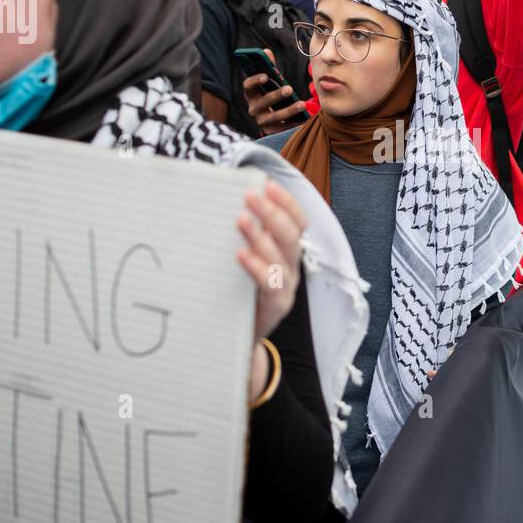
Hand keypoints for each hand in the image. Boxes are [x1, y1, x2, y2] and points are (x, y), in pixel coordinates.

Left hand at [237, 181, 306, 343]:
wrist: (241, 337)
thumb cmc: (241, 291)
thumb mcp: (249, 259)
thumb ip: (246, 236)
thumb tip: (224, 201)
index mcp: (288, 252)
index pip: (299, 222)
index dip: (287, 203)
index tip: (269, 185)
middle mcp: (292, 267)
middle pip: (292, 235)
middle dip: (272, 213)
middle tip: (250, 196)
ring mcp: (286, 287)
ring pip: (282, 258)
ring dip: (262, 236)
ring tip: (241, 219)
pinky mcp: (275, 307)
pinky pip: (270, 284)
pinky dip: (257, 267)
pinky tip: (241, 255)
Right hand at [245, 47, 308, 134]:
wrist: (272, 120)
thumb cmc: (271, 94)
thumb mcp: (270, 82)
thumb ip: (269, 66)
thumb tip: (266, 51)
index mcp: (251, 94)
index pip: (247, 86)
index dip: (255, 80)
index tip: (266, 76)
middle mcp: (253, 109)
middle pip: (263, 102)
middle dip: (276, 95)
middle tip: (289, 88)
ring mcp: (262, 121)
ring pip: (274, 116)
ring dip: (289, 110)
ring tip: (302, 104)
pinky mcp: (271, 132)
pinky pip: (283, 128)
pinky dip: (294, 123)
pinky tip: (304, 118)